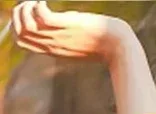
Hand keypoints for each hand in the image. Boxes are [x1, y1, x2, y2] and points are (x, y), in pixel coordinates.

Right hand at [10, 1, 129, 62]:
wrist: (121, 48)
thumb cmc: (104, 44)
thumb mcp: (80, 44)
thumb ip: (67, 38)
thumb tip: (64, 22)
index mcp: (54, 50)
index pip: (22, 41)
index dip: (17, 24)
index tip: (27, 12)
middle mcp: (54, 45)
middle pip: (19, 32)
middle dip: (17, 13)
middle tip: (30, 4)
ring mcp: (60, 37)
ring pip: (26, 25)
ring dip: (25, 8)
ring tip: (36, 1)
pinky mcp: (69, 26)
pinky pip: (42, 17)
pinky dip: (38, 6)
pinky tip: (44, 1)